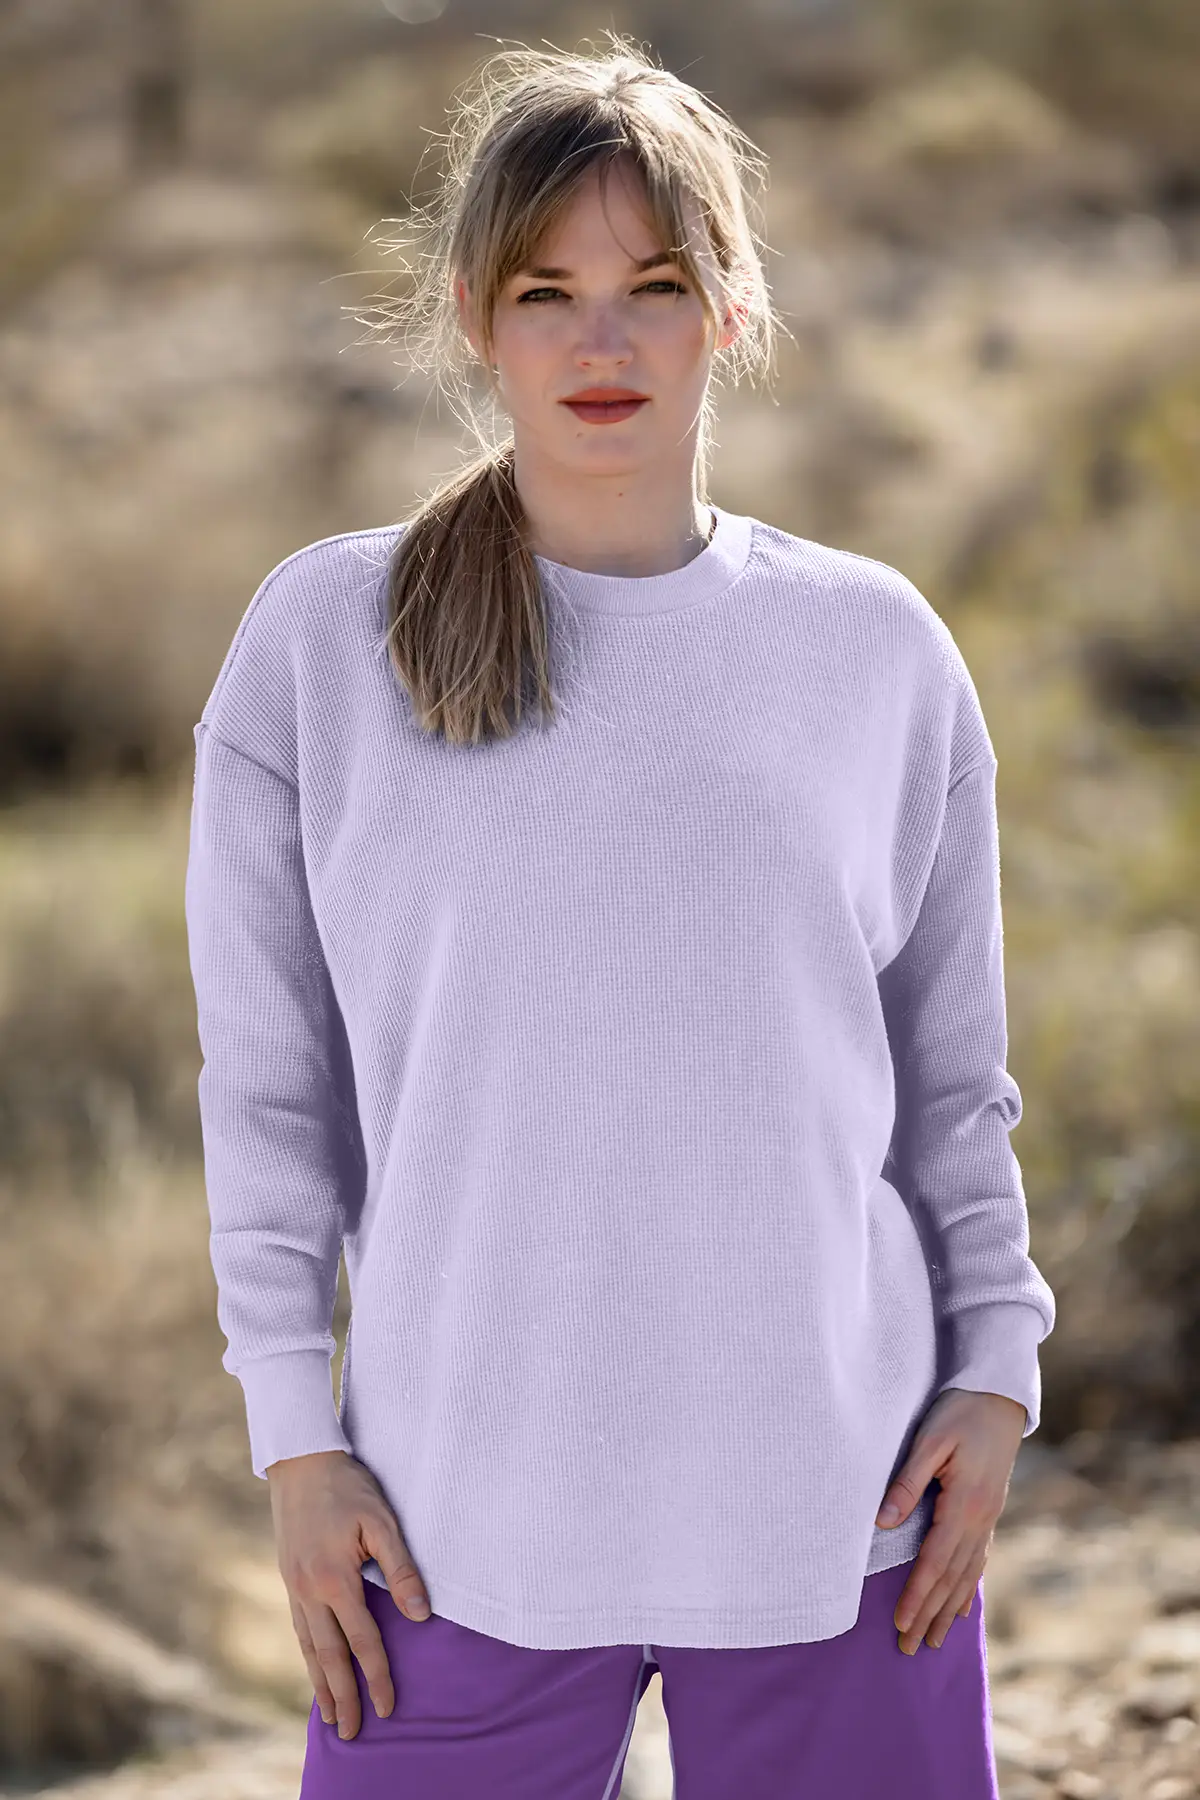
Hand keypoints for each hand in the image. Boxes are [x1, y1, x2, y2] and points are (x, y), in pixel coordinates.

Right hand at [267, 1449, 431, 1738]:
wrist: (301, 1461)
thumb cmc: (348, 1488)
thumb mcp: (382, 1522)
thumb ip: (401, 1570)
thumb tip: (420, 1615)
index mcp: (334, 1580)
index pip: (362, 1641)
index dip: (377, 1676)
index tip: (388, 1706)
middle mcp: (309, 1591)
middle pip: (328, 1657)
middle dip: (343, 1697)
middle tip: (353, 1732)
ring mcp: (294, 1586)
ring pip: (308, 1647)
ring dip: (321, 1684)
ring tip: (331, 1715)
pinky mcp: (289, 1578)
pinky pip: (299, 1629)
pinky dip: (307, 1655)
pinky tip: (314, 1667)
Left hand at [875, 1388, 1025, 1655]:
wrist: (1000, 1395)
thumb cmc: (961, 1410)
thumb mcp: (930, 1439)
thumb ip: (907, 1481)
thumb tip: (884, 1523)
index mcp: (965, 1506)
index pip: (935, 1562)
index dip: (917, 1596)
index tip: (900, 1625)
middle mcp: (981, 1519)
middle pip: (951, 1578)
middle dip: (930, 1615)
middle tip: (909, 1650)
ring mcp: (989, 1517)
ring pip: (967, 1574)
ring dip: (948, 1608)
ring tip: (934, 1639)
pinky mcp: (990, 1510)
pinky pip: (979, 1558)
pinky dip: (968, 1585)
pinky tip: (962, 1602)